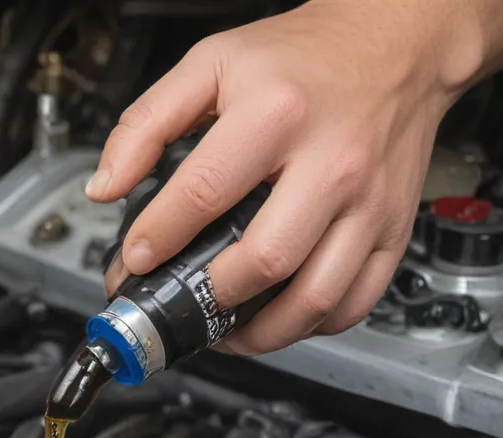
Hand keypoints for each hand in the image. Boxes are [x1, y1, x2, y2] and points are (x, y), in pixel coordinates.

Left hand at [89, 0, 487, 354]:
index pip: (205, 193)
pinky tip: (279, 321)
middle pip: (265, 259)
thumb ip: (146, 124)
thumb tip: (105, 186)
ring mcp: (368, 203)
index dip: (160, 237)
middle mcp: (330, 162)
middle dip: (212, 294)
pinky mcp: (393, 230)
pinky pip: (355, 303)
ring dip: (261, 333)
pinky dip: (312, 327)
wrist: (397, 40)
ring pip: (315, 298)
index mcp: (277, 114)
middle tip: (184, 298)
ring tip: (225, 330)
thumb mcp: (210, 64)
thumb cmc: (304, 57)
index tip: (137, 260)